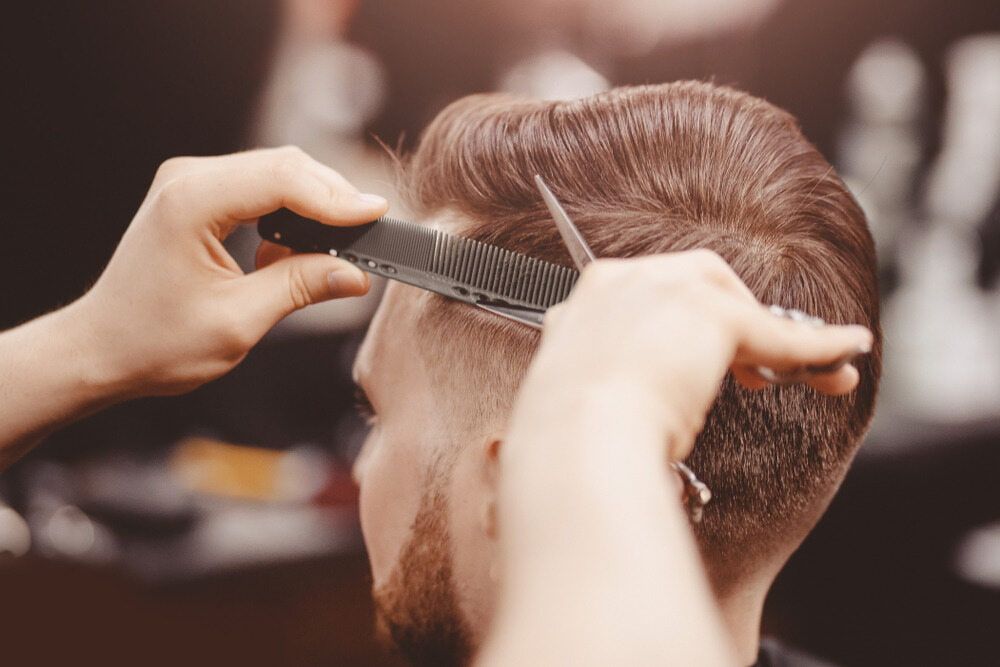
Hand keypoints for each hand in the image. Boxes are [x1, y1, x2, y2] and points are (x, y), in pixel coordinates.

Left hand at [67, 146, 387, 396]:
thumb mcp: (238, 322)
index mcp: (191, 203)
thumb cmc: (154, 343)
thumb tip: (355, 273)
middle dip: (331, 197)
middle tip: (369, 232)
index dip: (336, 198)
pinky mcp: (196, 196)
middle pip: (283, 166)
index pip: (283, 179)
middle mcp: (188, 180)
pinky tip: (296, 250)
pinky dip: (289, 211)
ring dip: (313, 204)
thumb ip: (300, 288)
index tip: (377, 216)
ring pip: (275, 172)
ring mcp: (189, 184)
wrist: (101, 349)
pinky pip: (257, 187)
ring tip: (339, 245)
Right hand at [523, 250, 872, 459]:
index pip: (654, 296)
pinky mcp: (713, 314)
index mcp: (590, 299)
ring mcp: (667, 289)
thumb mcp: (586, 392)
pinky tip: (849, 350)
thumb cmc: (572, 437)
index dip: (686, 328)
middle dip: (734, 320)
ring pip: (741, 307)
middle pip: (701, 283)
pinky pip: (778, 335)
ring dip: (777, 342)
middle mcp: (625, 280)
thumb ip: (608, 374)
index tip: (700, 362)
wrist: (576, 441)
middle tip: (751, 374)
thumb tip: (632, 392)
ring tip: (805, 377)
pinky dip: (818, 348)